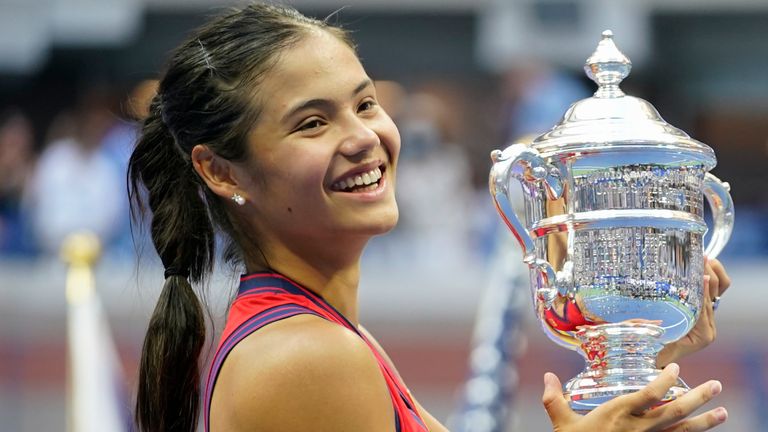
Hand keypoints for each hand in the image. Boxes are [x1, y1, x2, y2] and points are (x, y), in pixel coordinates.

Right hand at [542, 363, 727, 431]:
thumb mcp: (561, 422)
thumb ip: (554, 398)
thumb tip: (546, 376)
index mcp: (617, 415)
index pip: (648, 395)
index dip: (664, 381)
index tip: (674, 368)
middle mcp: (637, 429)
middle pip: (674, 412)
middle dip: (698, 398)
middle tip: (716, 385)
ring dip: (705, 422)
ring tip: (723, 411)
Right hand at [657, 258, 730, 365]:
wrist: (655, 357)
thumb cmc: (651, 351)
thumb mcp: (651, 343)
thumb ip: (654, 336)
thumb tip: (652, 326)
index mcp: (702, 335)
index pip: (703, 308)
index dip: (702, 291)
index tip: (701, 275)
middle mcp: (708, 326)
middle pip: (713, 296)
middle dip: (708, 275)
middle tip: (701, 258)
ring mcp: (707, 318)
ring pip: (717, 291)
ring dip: (712, 273)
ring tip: (703, 257)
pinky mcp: (703, 310)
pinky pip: (714, 290)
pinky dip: (710, 277)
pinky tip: (702, 264)